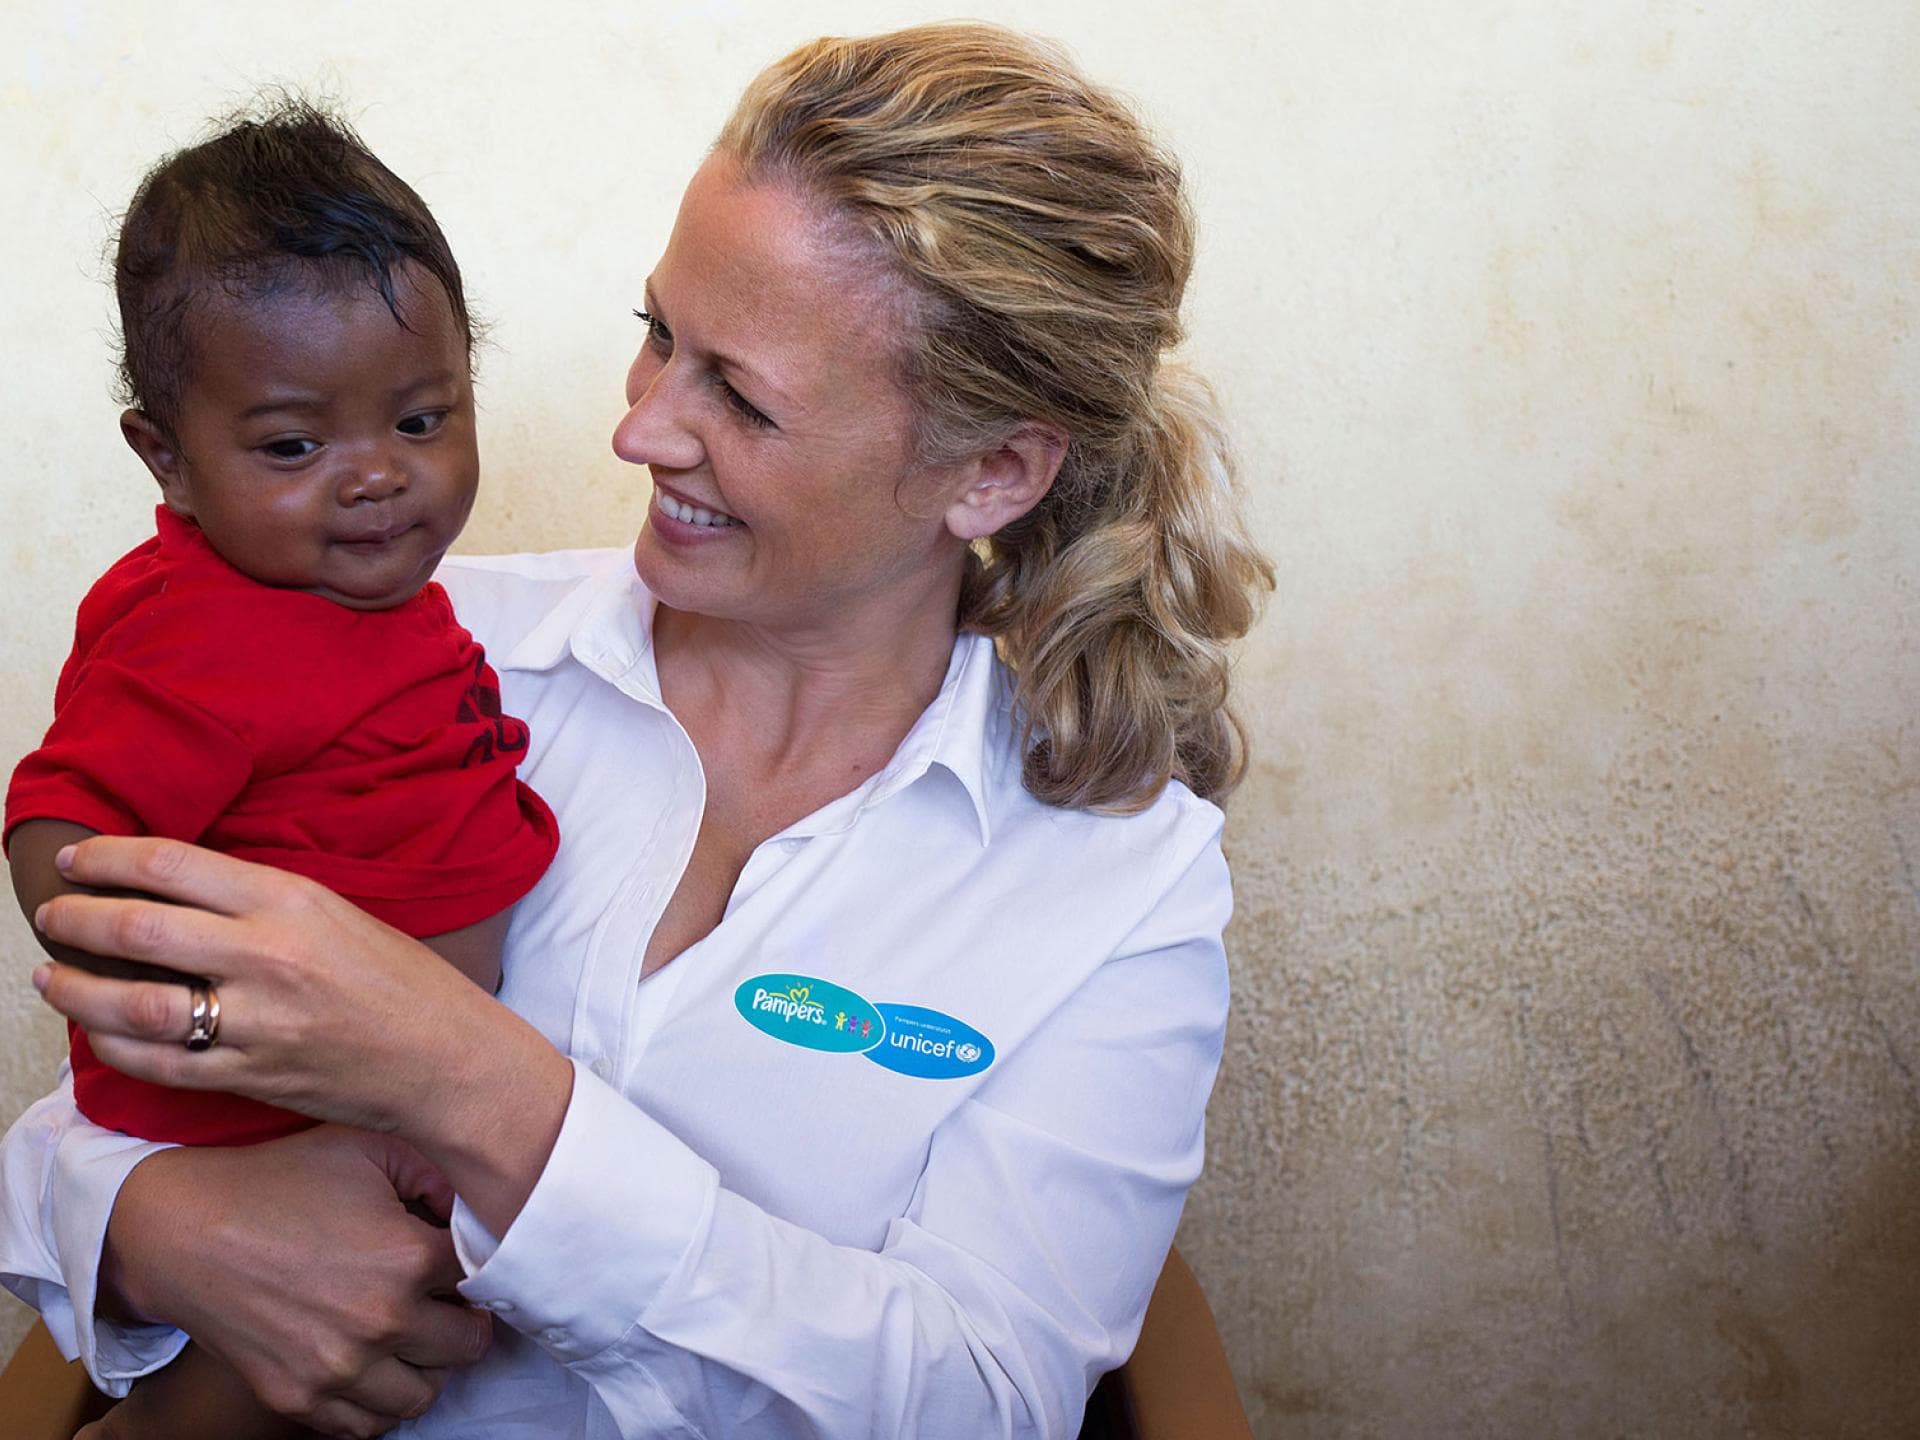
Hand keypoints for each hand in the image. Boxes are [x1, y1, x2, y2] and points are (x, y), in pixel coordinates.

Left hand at [32, 833, 575, 1232]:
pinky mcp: (251, 1076)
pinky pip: (158, 1063)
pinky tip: (98, 1031)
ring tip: (53, 978)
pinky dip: (115, 1046)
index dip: (106, 859)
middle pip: (135, 929)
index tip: (76, 860)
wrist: (448, 1059)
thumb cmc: (403, 983)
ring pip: (133, 1003)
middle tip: (53, 915)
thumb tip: (180, 891)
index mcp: (290, 902)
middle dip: (75, 919)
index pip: (170, 865)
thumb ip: (262, 903)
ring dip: (77, 989)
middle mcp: (266, 956)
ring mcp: (255, 1022)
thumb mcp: (338, 914)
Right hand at [104, 1125, 493, 1437]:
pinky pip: (367, 1425)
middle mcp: (381, 1323)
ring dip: (427, 1366)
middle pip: (466, 1345)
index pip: (486, 1278)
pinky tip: (374, 1366)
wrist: (187, 1230)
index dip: (479, 1264)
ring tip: (412, 1335)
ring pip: (424, 1394)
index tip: (462, 1260)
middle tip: (445, 1300)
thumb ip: (435, 1171)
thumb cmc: (280, 1181)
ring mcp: (338, 1368)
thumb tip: (474, 1203)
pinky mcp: (298, 1397)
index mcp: (407, 1259)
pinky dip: (379, 1403)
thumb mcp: (366, 1149)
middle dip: (464, 1319)